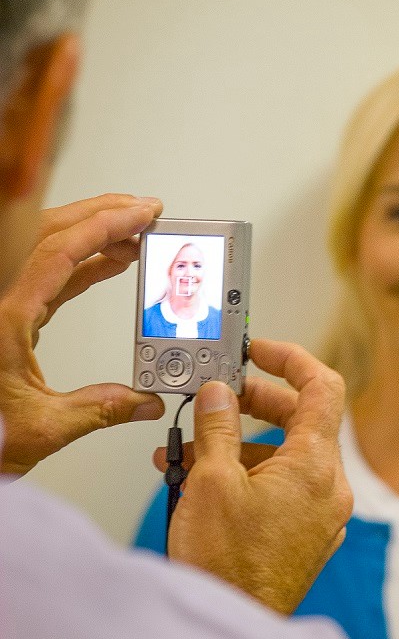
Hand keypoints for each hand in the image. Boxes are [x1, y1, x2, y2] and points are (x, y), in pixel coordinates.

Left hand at [0, 194, 164, 476]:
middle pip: (51, 232)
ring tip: (134, 235)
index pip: (61, 250)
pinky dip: (82, 263)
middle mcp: (1, 299)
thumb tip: (145, 404)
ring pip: (47, 247)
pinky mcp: (7, 313)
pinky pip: (47, 273)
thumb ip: (100, 410)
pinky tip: (109, 263)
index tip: (139, 214)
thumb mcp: (43, 428)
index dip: (105, 225)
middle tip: (144, 211)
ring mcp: (2, 302)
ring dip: (92, 234)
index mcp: (6, 315)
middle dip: (102, 214)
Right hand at [156, 339, 350, 614]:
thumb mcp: (211, 480)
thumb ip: (218, 425)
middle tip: (219, 396)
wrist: (233, 628)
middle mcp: (329, 488)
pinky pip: (284, 487)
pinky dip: (250, 473)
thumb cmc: (226, 565)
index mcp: (315, 466)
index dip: (291, 359)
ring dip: (241, 443)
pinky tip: (204, 480)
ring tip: (188, 449)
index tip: (258, 351)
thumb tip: (221, 391)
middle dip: (256, 402)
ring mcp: (321, 515)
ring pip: (287, 455)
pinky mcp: (306, 536)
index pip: (322, 387)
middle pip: (303, 420)